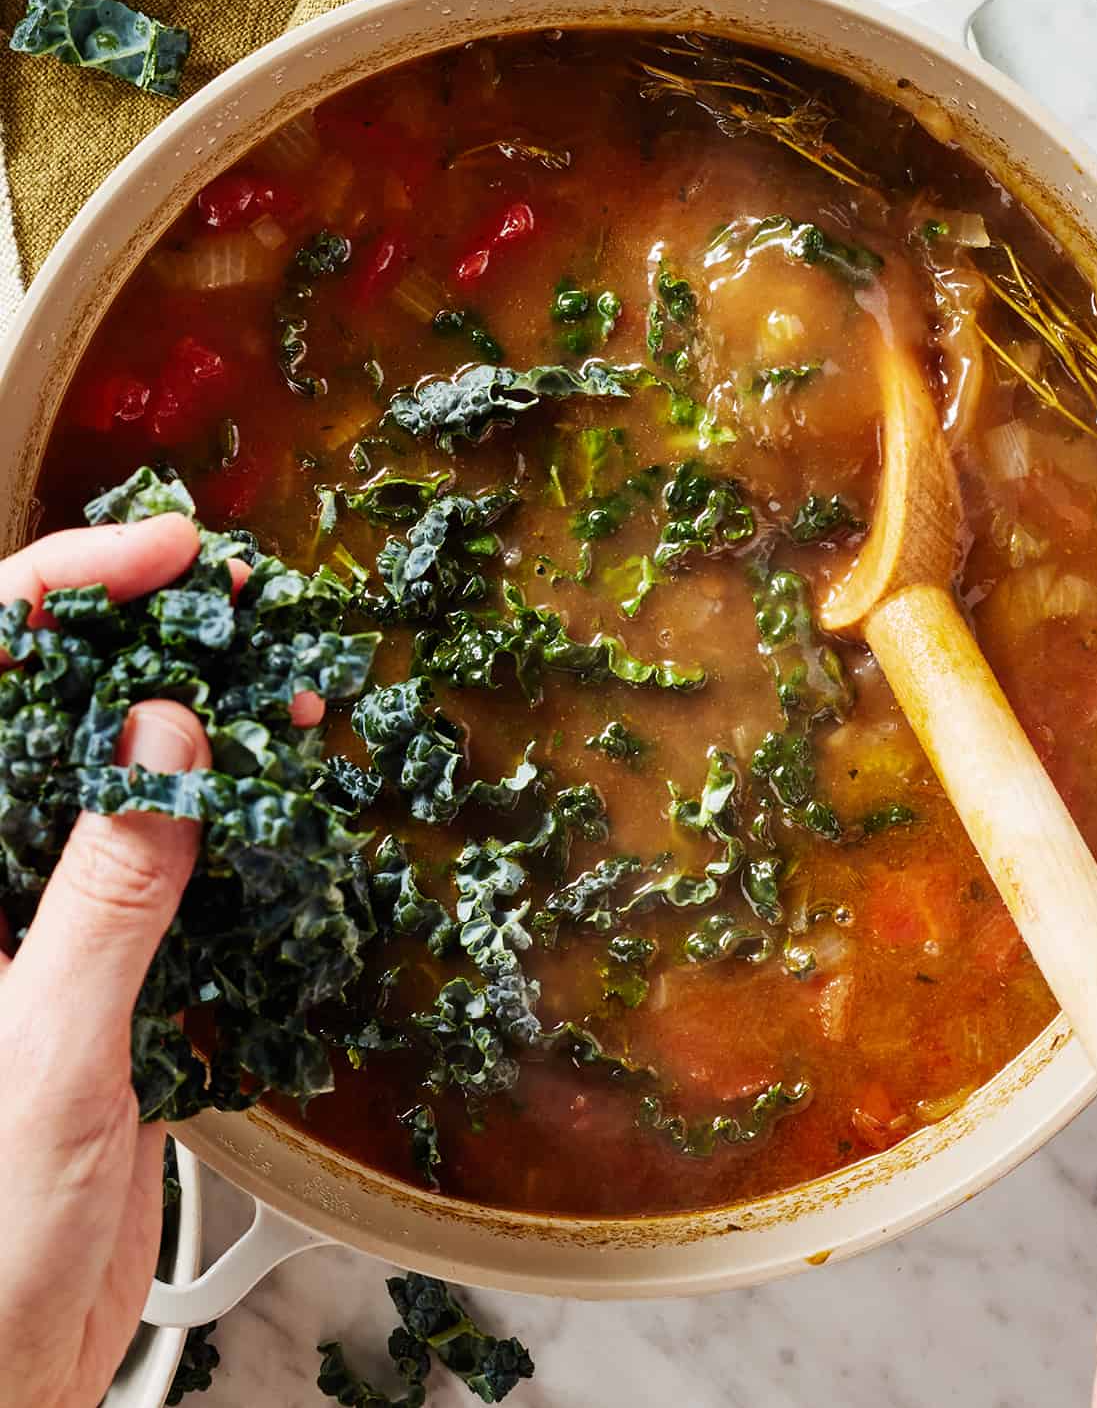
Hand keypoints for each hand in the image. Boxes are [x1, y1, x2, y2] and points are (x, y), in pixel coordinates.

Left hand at [0, 516, 321, 1407]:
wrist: (0, 1378)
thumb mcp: (41, 1059)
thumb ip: (102, 895)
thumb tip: (159, 745)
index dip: (62, 593)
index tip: (164, 555)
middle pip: (48, 714)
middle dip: (143, 644)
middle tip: (241, 606)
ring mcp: (36, 923)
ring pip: (115, 784)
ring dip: (199, 732)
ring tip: (284, 689)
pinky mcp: (101, 972)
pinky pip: (165, 869)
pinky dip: (229, 828)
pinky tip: (284, 797)